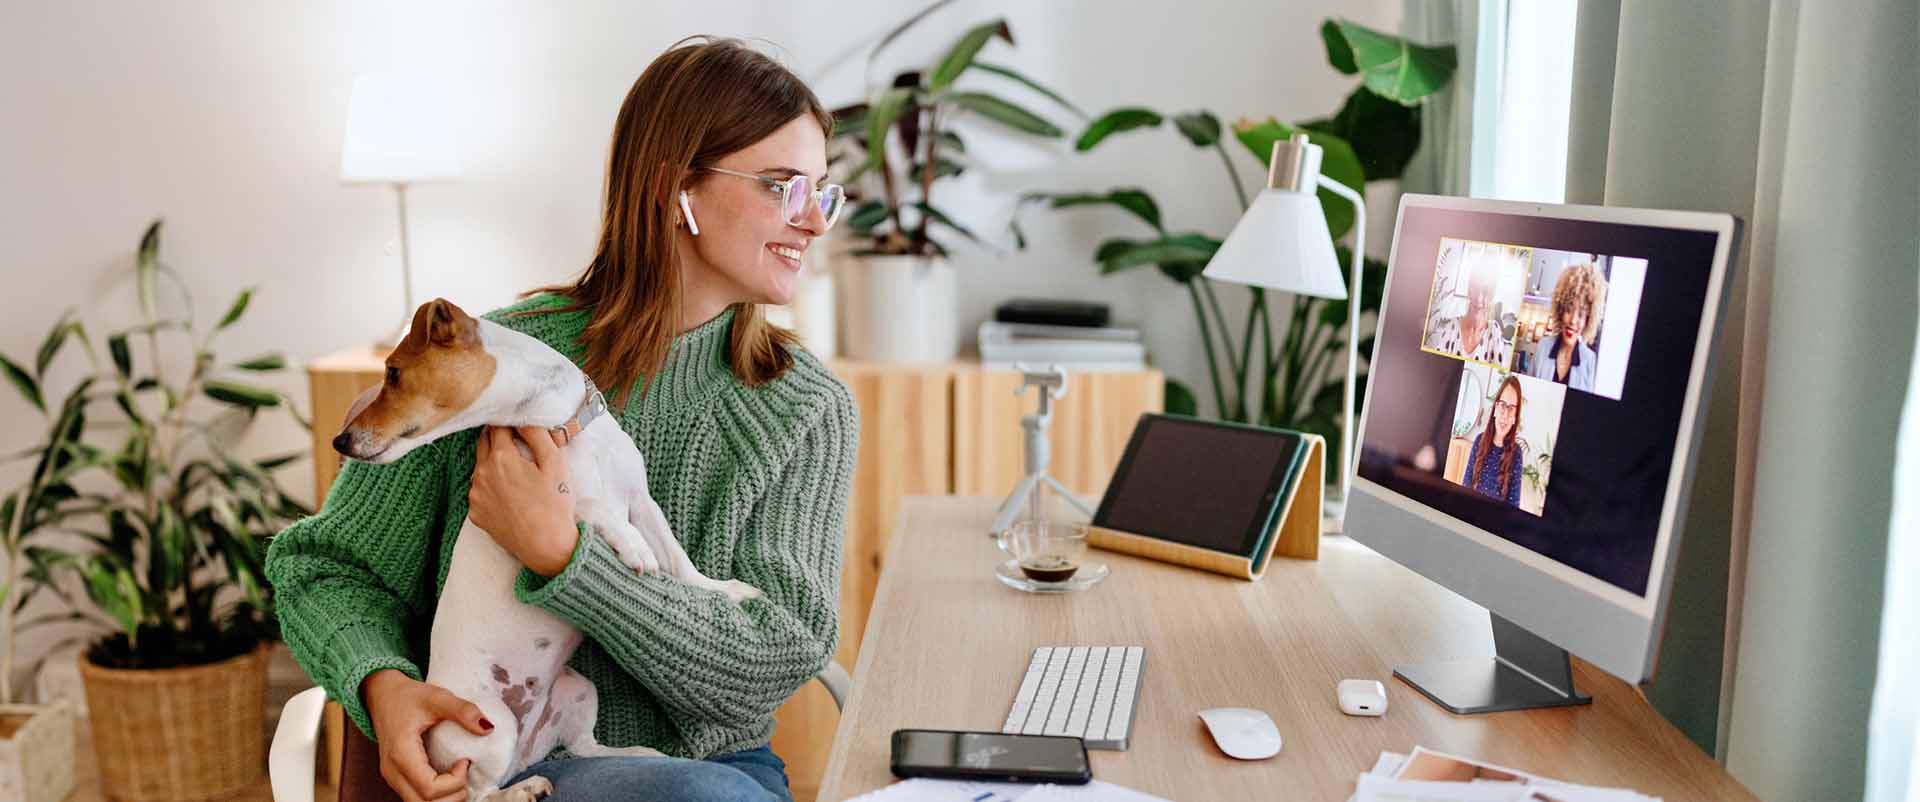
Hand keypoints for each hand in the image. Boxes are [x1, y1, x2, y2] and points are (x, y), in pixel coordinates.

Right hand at [362, 669, 491, 801]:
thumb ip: (462, 710)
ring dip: (444, 799)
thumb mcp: (437, 697)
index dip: (454, 781)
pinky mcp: (396, 777)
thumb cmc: (407, 696)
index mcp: (401, 754)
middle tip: (465, 772)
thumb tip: (488, 728)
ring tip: (458, 776)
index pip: (429, 789)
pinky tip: (448, 778)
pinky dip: (435, 796)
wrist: (382, 695)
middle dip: (452, 796)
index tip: (465, 760)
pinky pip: (415, 797)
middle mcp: (392, 771)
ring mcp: (392, 777)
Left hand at [469, 426, 579, 575]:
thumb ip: (537, 434)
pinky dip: (490, 486)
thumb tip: (523, 419)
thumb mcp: (555, 463)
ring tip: (516, 473)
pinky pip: (479, 490)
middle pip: (483, 443)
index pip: (497, 427)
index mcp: (500, 458)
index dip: (509, 423)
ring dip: (493, 462)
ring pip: (480, 467)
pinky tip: (509, 494)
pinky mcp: (475, 513)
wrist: (546, 546)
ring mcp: (475, 495)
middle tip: (516, 442)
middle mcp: (481, 474)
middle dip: (497, 438)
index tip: (519, 426)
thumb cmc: (554, 504)